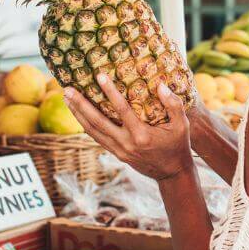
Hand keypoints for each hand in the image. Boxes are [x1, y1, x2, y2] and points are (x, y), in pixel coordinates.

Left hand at [63, 76, 193, 181]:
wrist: (172, 173)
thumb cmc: (178, 145)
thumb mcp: (182, 125)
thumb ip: (173, 104)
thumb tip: (160, 85)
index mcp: (141, 135)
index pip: (122, 110)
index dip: (110, 92)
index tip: (99, 76)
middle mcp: (126, 143)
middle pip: (98, 121)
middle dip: (81, 105)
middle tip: (67, 89)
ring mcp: (119, 150)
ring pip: (93, 131)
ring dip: (78, 114)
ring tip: (66, 98)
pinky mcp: (116, 154)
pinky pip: (97, 138)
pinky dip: (85, 125)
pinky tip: (78, 114)